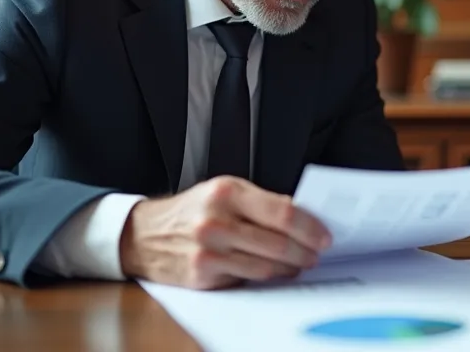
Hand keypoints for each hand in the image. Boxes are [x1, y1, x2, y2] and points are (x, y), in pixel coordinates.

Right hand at [119, 176, 331, 288]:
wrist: (143, 234)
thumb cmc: (193, 210)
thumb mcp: (224, 191)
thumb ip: (261, 202)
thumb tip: (304, 216)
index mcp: (227, 192)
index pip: (281, 211)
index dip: (309, 226)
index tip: (325, 235)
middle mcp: (216, 220)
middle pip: (277, 242)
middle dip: (305, 251)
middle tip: (319, 253)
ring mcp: (208, 250)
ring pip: (266, 265)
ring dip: (291, 267)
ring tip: (302, 263)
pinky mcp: (202, 274)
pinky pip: (247, 278)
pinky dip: (267, 276)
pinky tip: (277, 271)